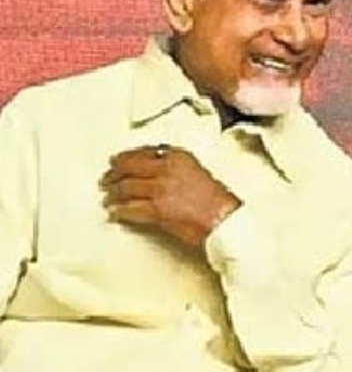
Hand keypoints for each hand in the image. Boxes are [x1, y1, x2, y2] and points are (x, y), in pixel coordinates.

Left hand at [100, 144, 240, 247]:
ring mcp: (160, 190)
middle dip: (113, 173)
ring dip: (113, 194)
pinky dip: (119, 212)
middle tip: (106, 178)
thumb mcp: (198, 172)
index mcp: (178, 156)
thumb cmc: (217, 200)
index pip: (144, 151)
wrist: (225, 219)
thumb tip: (157, 170)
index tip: (118, 159)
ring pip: (126, 188)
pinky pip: (130, 210)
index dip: (126, 156)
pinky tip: (114, 213)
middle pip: (129, 167)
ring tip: (107, 198)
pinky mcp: (157, 210)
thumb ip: (176, 167)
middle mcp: (167, 169)